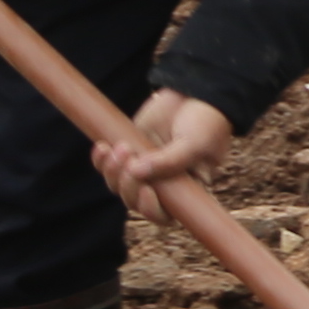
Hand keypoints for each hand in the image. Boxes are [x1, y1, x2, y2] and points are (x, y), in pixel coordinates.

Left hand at [93, 90, 237, 223]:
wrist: (197, 93)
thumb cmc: (207, 123)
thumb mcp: (196, 144)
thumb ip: (170, 161)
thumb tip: (136, 172)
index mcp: (185, 190)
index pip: (164, 215)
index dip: (151, 209)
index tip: (147, 190)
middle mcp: (163, 185)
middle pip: (135, 201)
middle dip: (128, 185)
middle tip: (130, 157)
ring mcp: (143, 170)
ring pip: (118, 186)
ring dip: (112, 171)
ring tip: (120, 146)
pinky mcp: (129, 152)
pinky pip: (107, 166)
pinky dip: (101, 160)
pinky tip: (102, 146)